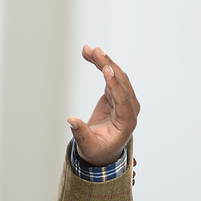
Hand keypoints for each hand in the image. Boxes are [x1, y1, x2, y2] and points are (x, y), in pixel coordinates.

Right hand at [67, 45, 139, 166]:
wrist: (103, 150)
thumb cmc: (98, 151)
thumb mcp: (89, 148)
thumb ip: (82, 135)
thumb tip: (71, 120)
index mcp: (127, 121)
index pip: (123, 99)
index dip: (115, 84)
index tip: (107, 69)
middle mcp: (129, 107)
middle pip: (121, 81)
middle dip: (108, 65)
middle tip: (95, 51)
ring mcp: (123, 98)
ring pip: (115, 75)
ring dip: (102, 61)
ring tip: (87, 49)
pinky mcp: (115, 93)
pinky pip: (109, 75)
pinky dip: (99, 64)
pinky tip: (89, 54)